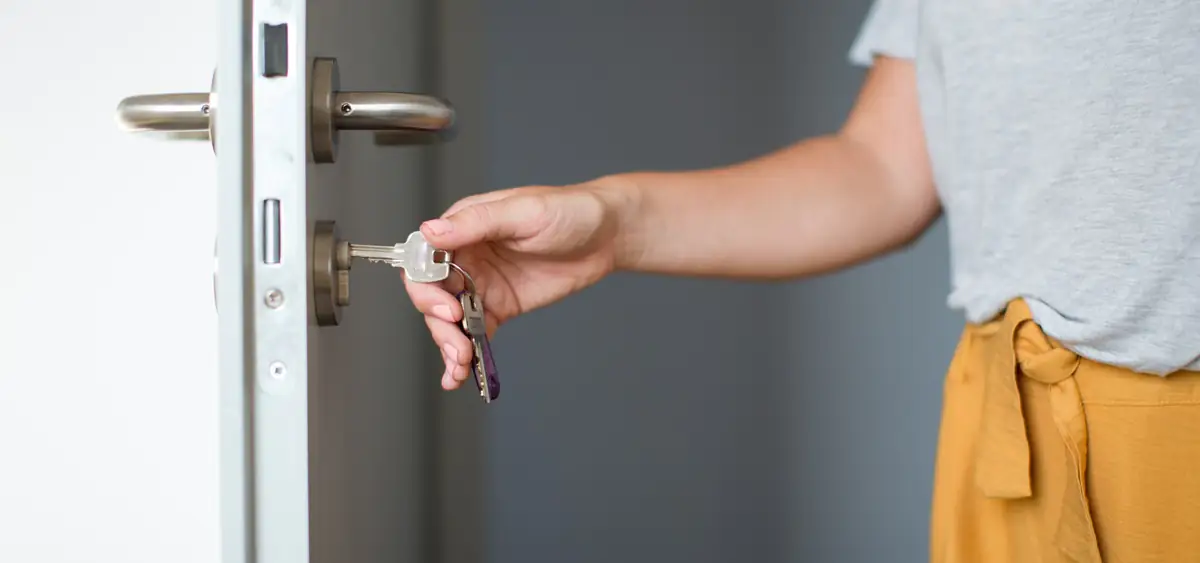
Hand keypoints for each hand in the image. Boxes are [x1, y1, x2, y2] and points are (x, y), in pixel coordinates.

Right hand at [405, 182, 631, 390]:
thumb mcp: (523, 211)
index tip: (446, 309)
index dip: (426, 287)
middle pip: (432, 295)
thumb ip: (477, 222)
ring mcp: (481, 284)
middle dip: (439, 324)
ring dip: (448, 344)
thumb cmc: (567, 210)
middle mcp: (465, 257)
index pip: (424, 258)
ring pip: (449, 320)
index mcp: (463, 227)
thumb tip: (430, 231)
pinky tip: (462, 373)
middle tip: (458, 345)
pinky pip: (475, 332)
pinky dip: (467, 353)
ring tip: (459, 366)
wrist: (606, 235)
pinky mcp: (500, 307)